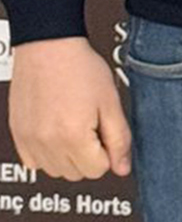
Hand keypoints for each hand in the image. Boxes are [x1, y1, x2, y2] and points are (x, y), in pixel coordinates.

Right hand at [7, 36, 132, 179]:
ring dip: (68, 157)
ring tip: (74, 127)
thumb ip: (119, 139)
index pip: (98, 170)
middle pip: (77, 174)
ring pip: (55, 171)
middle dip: (89, 156)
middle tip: (91, 127)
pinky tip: (56, 132)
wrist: (49, 47)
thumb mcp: (111, 102)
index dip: (107, 152)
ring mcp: (28, 139)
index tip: (105, 134)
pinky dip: (47, 154)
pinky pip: (34, 162)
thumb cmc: (79, 68)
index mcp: (72, 136)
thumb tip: (122, 167)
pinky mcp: (18, 134)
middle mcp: (46, 142)